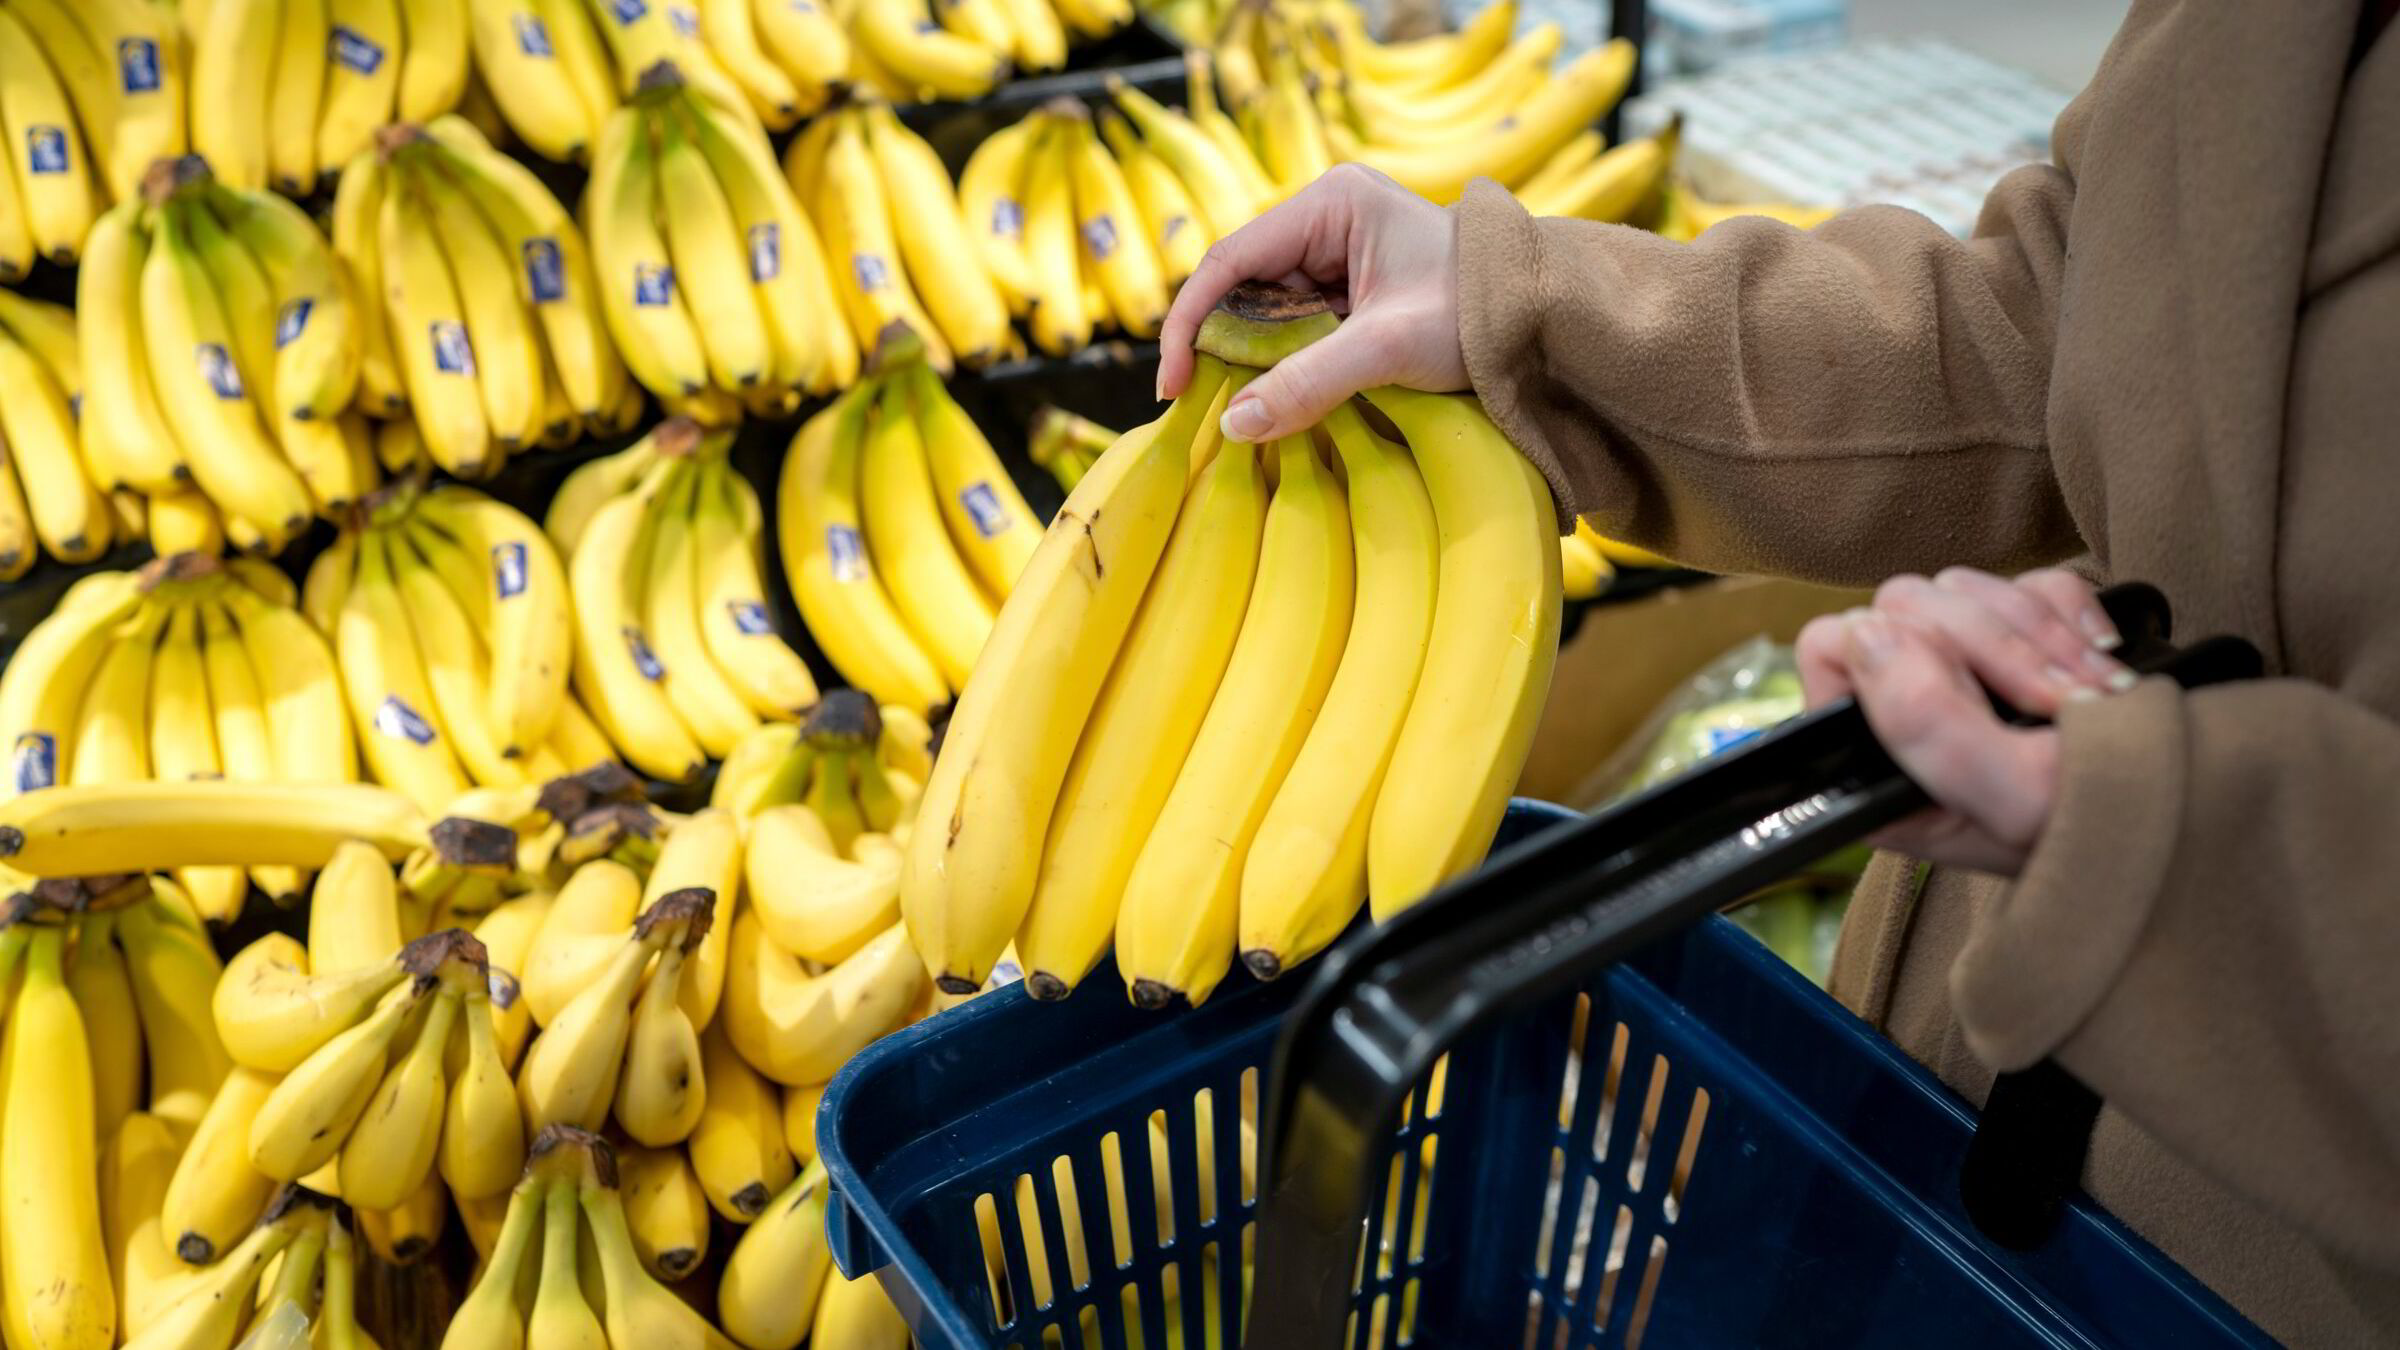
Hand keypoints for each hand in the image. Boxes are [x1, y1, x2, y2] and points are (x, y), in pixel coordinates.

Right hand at [1155, 164, 1467, 442]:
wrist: (1545, 317)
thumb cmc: (1480, 313)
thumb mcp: (1388, 349)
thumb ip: (1308, 383)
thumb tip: (1235, 425)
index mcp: (1330, 203)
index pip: (1228, 260)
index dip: (1189, 323)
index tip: (1172, 383)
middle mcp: (1325, 218)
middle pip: (1241, 287)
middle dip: (1222, 346)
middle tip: (1205, 407)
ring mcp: (1337, 252)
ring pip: (1265, 311)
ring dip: (1254, 359)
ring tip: (1248, 406)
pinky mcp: (1349, 287)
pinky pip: (1295, 325)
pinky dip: (1283, 362)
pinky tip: (1279, 394)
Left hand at [1795, 568, 2138, 875]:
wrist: (2205, 826)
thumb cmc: (2107, 838)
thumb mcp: (2016, 799)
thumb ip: (1927, 724)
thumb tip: (1868, 634)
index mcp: (1877, 766)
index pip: (1831, 649)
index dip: (1904, 655)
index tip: (1978, 696)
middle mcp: (1907, 718)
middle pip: (1905, 607)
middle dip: (1999, 646)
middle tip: (2063, 703)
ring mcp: (1969, 676)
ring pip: (1965, 588)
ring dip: (2042, 635)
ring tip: (2097, 694)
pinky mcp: (2026, 643)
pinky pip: (2025, 582)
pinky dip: (2072, 614)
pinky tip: (2105, 665)